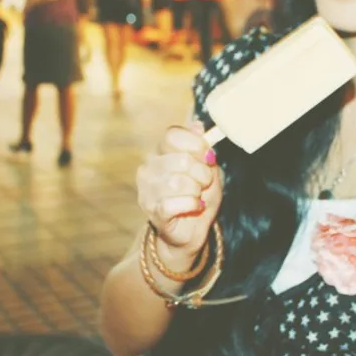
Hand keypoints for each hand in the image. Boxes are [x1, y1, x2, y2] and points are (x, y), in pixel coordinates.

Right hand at [136, 122, 221, 260]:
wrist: (191, 229)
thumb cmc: (198, 195)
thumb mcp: (207, 168)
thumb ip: (202, 148)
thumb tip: (197, 125)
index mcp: (160, 152)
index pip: (172, 134)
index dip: (195, 143)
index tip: (208, 156)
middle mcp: (148, 168)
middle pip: (180, 159)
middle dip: (202, 172)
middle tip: (204, 182)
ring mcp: (147, 190)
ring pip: (179, 182)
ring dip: (197, 190)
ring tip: (198, 195)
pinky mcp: (152, 210)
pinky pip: (176, 202)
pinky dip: (192, 204)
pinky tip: (195, 206)